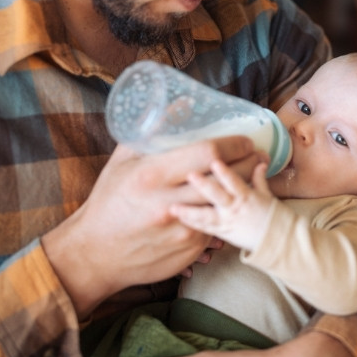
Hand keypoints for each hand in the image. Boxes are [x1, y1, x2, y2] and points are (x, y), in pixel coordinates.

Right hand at [42, 137, 261, 317]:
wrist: (95, 253)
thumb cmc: (109, 200)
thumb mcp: (123, 161)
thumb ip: (152, 132)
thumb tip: (182, 103)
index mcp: (151, 175)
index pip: (207, 153)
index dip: (234, 144)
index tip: (246, 140)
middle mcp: (168, 203)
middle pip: (224, 179)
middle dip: (249, 164)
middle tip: (261, 155)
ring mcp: (180, 230)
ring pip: (226, 205)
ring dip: (244, 189)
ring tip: (255, 175)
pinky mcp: (187, 252)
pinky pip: (217, 229)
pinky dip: (226, 215)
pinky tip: (233, 204)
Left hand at [171, 160, 275, 250]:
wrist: (276, 241)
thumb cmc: (274, 216)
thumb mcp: (267, 195)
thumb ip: (258, 179)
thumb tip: (259, 162)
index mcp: (246, 196)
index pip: (235, 182)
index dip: (225, 173)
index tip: (215, 162)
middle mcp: (235, 208)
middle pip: (217, 196)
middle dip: (204, 186)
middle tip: (190, 176)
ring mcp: (227, 221)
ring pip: (206, 215)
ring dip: (190, 210)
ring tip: (174, 207)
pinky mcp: (222, 232)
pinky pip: (205, 228)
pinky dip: (192, 223)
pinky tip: (179, 218)